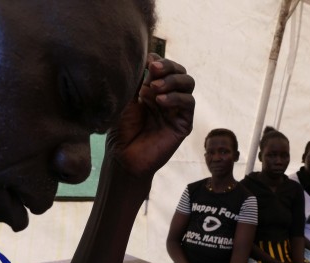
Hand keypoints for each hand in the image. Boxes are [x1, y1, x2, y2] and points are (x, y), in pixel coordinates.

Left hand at [107, 53, 194, 177]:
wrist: (124, 157)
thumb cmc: (121, 130)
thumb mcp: (127, 99)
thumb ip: (139, 80)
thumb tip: (149, 57)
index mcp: (153, 89)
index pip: (165, 66)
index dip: (158, 61)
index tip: (146, 62)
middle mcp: (167, 98)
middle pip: (180, 71)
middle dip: (169, 66)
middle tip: (153, 69)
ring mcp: (177, 111)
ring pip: (188, 84)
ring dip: (173, 81)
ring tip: (154, 88)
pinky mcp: (183, 124)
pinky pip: (189, 104)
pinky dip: (176, 98)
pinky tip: (160, 102)